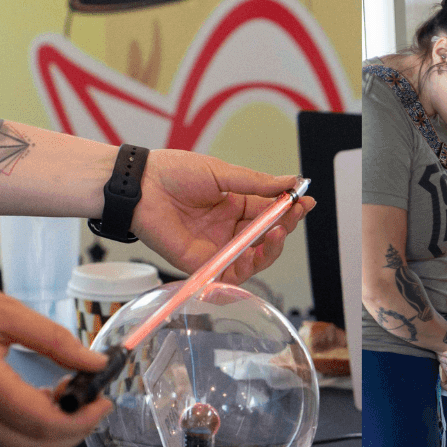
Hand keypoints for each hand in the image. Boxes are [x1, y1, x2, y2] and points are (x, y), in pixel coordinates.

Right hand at [0, 276, 113, 446]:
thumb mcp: (6, 312)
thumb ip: (55, 340)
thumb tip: (95, 362)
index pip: (45, 423)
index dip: (83, 418)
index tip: (104, 399)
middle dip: (76, 430)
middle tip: (92, 400)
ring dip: (53, 435)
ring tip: (66, 396)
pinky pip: (2, 446)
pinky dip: (30, 435)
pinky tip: (39, 402)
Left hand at [132, 150, 316, 284]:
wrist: (141, 185)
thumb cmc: (174, 172)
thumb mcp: (222, 173)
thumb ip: (257, 183)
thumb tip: (291, 182)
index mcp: (235, 205)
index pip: (271, 212)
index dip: (290, 209)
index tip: (305, 201)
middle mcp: (229, 228)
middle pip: (267, 237)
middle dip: (285, 227)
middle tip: (292, 215)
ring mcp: (217, 247)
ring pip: (255, 258)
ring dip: (271, 248)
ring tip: (276, 232)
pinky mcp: (202, 262)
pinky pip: (230, 273)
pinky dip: (246, 267)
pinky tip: (253, 253)